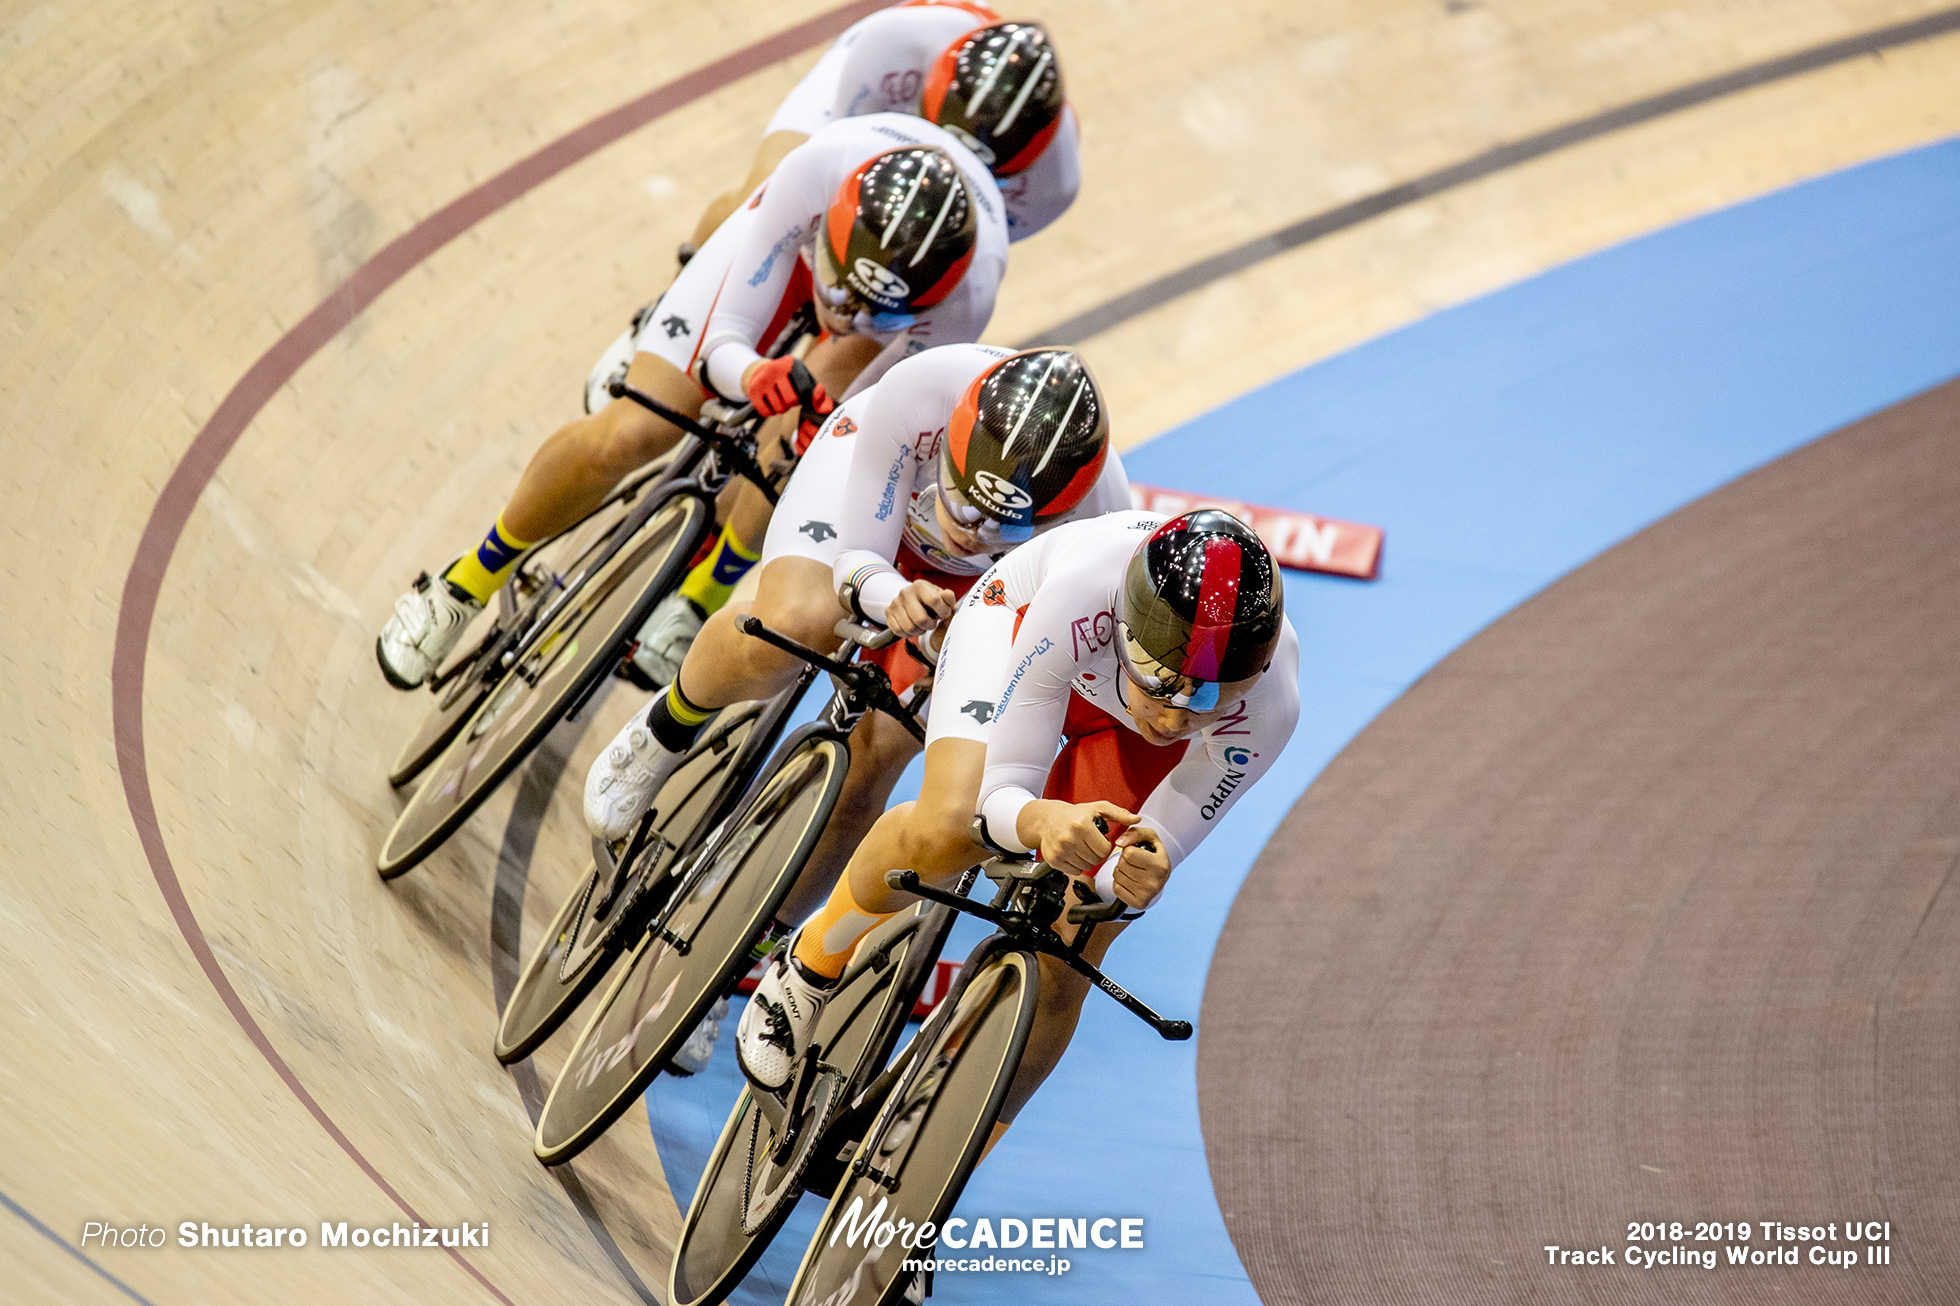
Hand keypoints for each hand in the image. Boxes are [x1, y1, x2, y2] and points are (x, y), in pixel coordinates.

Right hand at [742, 356, 832, 421]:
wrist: (761, 371)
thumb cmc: (790, 380)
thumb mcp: (806, 382)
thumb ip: (820, 396)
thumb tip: (827, 408)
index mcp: (793, 364)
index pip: (804, 391)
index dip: (804, 398)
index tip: (800, 395)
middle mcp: (777, 368)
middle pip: (791, 401)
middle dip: (791, 404)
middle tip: (787, 398)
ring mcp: (763, 378)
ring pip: (779, 408)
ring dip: (781, 409)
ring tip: (779, 399)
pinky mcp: (752, 389)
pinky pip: (765, 412)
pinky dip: (770, 412)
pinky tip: (770, 403)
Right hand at [886, 579, 955, 638]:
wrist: (912, 599)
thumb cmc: (930, 600)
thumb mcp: (942, 597)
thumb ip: (948, 598)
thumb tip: (948, 595)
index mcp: (919, 585)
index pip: (934, 600)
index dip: (943, 611)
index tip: (945, 614)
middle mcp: (905, 592)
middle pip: (920, 619)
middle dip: (930, 625)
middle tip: (932, 623)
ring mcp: (895, 603)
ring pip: (909, 627)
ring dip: (920, 631)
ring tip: (923, 626)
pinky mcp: (888, 613)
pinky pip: (898, 631)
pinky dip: (908, 634)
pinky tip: (914, 629)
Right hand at [1017, 800, 1137, 876]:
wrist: (1047, 819)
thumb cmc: (1074, 814)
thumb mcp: (1097, 808)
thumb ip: (1119, 814)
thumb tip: (1136, 819)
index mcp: (1082, 825)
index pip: (1104, 850)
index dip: (1104, 846)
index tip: (1099, 840)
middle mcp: (1069, 838)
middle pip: (1095, 860)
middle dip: (1096, 854)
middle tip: (1090, 844)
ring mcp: (1060, 850)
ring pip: (1086, 867)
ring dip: (1087, 860)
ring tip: (1082, 848)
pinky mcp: (1054, 860)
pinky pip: (1074, 871)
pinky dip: (1077, 865)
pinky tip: (1074, 854)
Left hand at [1110, 826, 1169, 908]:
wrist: (1160, 876)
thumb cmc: (1152, 854)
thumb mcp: (1149, 837)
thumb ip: (1135, 832)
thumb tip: (1119, 843)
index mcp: (1160, 865)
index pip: (1128, 854)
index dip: (1129, 850)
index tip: (1137, 853)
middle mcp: (1155, 882)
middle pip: (1121, 865)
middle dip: (1124, 861)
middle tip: (1135, 863)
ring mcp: (1147, 895)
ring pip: (1117, 876)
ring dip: (1121, 871)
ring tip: (1133, 871)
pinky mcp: (1139, 903)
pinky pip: (1116, 889)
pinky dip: (1119, 883)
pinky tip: (1130, 881)